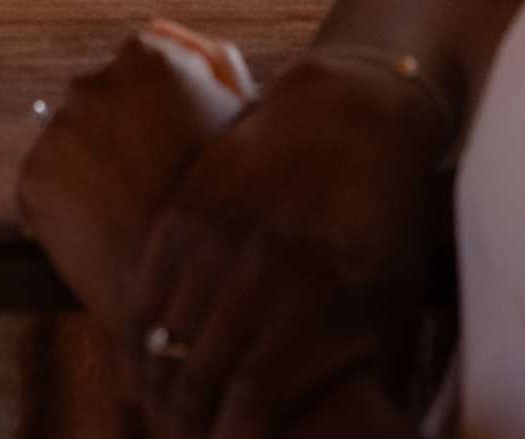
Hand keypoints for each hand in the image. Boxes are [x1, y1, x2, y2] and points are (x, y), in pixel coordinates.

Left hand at [16, 23, 258, 323]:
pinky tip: (106, 228)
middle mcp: (93, 82)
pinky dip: (69, 203)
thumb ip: (217, 67)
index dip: (164, 103)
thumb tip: (184, 37)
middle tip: (157, 180)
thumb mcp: (247, 124)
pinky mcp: (33, 178)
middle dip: (124, 130)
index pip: (144, 59)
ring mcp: (57, 130)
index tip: (178, 137)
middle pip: (105, 98)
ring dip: (95, 165)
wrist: (199, 296)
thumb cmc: (237, 205)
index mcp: (148, 56)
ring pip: (75, 141)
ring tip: (134, 210)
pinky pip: (49, 184)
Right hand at [126, 51, 455, 438]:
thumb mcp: (388, 308)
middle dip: (187, 431)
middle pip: (196, 382)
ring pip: (161, 343)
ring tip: (165, 423)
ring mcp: (210, 242)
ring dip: (157, 395)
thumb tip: (359, 437)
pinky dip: (136, 343)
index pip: (248, 407)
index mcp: (313, 310)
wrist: (349, 117)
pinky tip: (142, 374)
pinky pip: (142, 294)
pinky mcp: (181, 213)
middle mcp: (254, 278)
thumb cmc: (382, 224)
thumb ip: (367, 379)